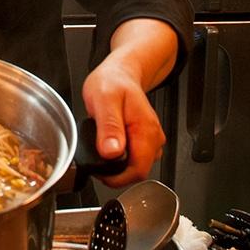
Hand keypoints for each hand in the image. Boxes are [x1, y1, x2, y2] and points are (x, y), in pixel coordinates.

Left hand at [81, 51, 165, 187]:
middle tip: (96, 160)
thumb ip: (109, 127)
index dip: (117, 178)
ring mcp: (150, 139)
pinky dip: (120, 158)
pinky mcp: (144, 140)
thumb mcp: (104, 99)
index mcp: (146, 130)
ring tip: (101, 149)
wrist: (121, 72)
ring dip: (118, 166)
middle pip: (137, 171)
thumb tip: (111, 152)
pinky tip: (109, 145)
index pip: (138, 170)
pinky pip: (134, 158)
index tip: (99, 172)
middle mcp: (153, 137)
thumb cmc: (112, 81)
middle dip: (116, 173)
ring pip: (136, 167)